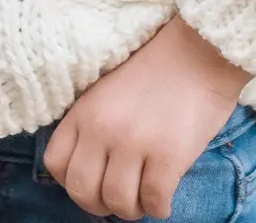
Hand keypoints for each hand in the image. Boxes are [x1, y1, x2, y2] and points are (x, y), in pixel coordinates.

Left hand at [41, 14, 252, 218]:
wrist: (199, 49)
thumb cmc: (157, 70)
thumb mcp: (108, 90)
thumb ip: (94, 126)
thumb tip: (93, 170)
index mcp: (85, 110)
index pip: (56, 164)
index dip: (73, 180)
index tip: (94, 178)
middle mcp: (103, 128)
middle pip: (82, 192)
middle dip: (100, 203)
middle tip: (121, 195)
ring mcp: (135, 143)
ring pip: (118, 203)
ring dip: (132, 208)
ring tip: (145, 195)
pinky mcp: (168, 156)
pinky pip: (153, 203)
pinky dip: (158, 208)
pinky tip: (165, 196)